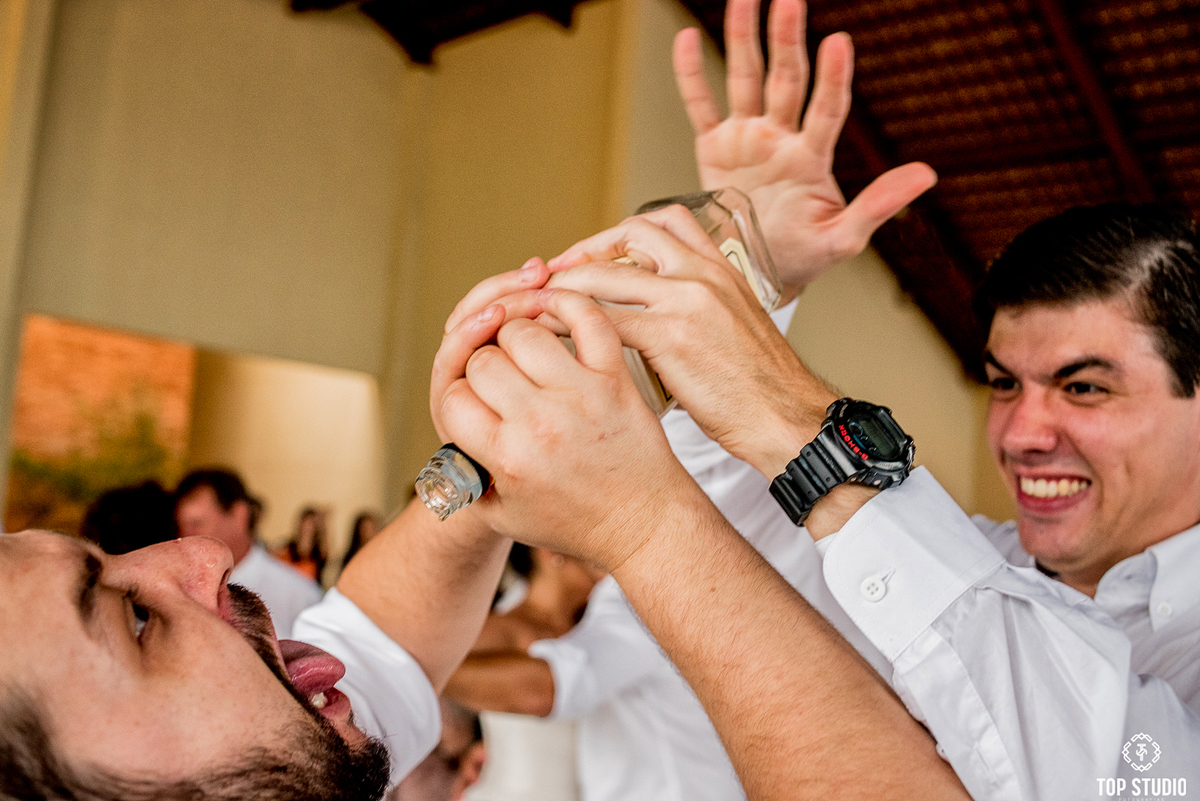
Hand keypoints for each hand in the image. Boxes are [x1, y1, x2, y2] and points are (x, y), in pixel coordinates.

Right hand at [431, 286, 702, 571]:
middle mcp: (540, 423)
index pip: (452, 396)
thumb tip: (441, 432)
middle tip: (499, 376)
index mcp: (506, 457)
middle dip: (482, 362)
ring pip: (522, 330)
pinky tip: (550, 303)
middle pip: (482, 358)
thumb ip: (463, 474)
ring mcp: (580, 396)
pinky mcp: (614, 379)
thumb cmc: (572, 522)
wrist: (642, 525)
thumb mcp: (502, 515)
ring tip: (520, 347)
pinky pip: (585, 318)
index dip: (456, 393)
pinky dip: (564, 301)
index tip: (472, 401)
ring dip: (515, 330)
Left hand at [546, 206, 835, 476]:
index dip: (619, 235)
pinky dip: (570, 325)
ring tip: (541, 307)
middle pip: (630, 235)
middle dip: (585, 251)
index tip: (592, 258)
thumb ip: (702, 312)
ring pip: (605, 275)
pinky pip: (602, 319)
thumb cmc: (761, 391)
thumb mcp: (736, 330)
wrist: (788, 419)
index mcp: (722, 270)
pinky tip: (554, 337)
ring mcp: (687, 301)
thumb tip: (661, 320)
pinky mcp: (671, 336)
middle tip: (556, 276)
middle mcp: (704, 275)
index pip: (664, 223)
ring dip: (565, 288)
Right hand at [674, 0, 935, 295]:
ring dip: (745, 40)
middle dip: (786, 40)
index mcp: (812, 158)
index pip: (827, 109)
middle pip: (785, 80)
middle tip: (788, 0)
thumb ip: (879, 204)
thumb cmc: (803, 257)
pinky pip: (701, 106)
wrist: (756, 273)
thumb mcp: (844, 238)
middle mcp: (781, 139)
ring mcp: (747, 139)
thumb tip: (927, 174)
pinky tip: (689, 39)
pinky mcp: (714, 149)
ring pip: (745, 79)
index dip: (832, 78)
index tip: (838, 43)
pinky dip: (692, 75)